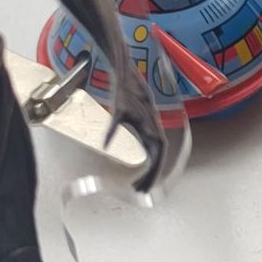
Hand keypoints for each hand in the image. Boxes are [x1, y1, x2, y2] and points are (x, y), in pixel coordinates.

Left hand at [105, 62, 168, 194]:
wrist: (126, 70)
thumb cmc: (123, 88)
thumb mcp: (117, 109)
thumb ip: (112, 128)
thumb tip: (104, 146)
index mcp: (153, 125)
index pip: (157, 155)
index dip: (152, 172)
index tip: (143, 186)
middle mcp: (155, 128)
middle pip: (157, 159)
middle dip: (150, 176)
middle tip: (138, 191)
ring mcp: (150, 127)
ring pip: (154, 154)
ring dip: (149, 170)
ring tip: (137, 184)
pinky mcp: (144, 125)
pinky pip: (149, 148)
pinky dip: (146, 160)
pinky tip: (137, 168)